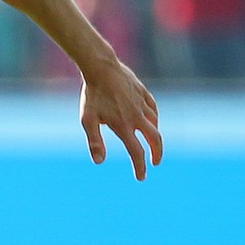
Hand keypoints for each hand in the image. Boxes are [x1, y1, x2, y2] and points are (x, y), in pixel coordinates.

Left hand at [79, 61, 161, 180]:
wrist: (101, 67)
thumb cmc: (92, 95)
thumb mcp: (87, 119)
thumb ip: (95, 141)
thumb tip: (99, 162)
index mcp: (124, 126)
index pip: (136, 152)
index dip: (140, 167)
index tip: (140, 177)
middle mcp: (137, 116)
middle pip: (155, 139)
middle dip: (157, 154)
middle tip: (154, 162)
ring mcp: (142, 104)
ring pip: (155, 124)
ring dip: (155, 136)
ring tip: (150, 142)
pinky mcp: (144, 93)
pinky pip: (154, 109)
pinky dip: (155, 118)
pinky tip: (152, 120)